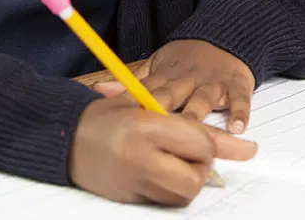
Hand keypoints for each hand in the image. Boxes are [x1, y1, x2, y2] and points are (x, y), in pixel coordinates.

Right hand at [68, 95, 257, 205]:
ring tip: (176, 164)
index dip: (207, 143)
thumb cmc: (108, 115)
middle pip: (194, 179)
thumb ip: (187, 117)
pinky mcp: (128, 198)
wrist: (66, 136)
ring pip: (182, 195)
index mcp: (146, 127)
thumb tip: (237, 143)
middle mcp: (140, 158)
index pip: (200, 144)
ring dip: (187, 181)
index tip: (202, 140)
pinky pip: (163, 200)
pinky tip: (160, 172)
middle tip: (193, 158)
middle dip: (201, 169)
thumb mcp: (147, 104)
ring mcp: (133, 182)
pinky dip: (169, 189)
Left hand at [93, 40, 255, 133]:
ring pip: (204, 99)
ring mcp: (213, 82)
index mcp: (167, 76)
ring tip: (194, 131)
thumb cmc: (188, 58)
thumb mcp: (158, 64)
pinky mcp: (237, 84)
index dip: (134, 105)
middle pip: (173, 96)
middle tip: (153, 129)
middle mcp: (188, 79)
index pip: (147, 91)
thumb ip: (133, 81)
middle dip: (162, 111)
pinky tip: (238, 127)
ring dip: (198, 112)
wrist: (225, 35)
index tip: (121, 120)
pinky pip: (240, 99)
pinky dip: (240, 112)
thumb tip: (100, 90)